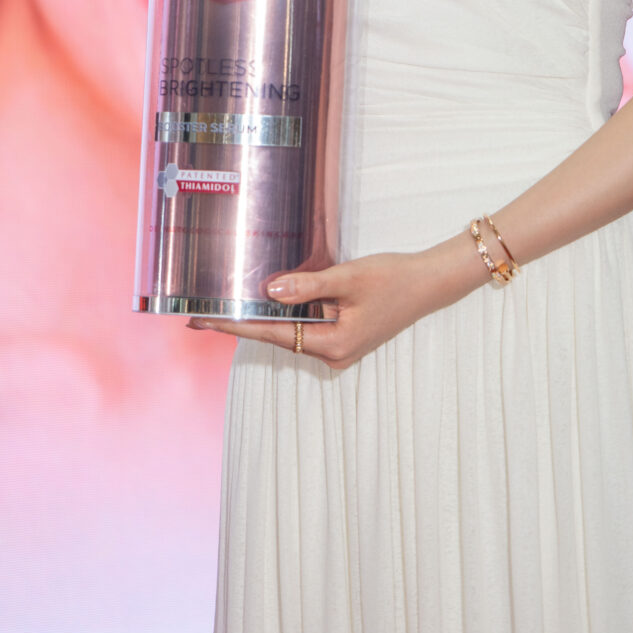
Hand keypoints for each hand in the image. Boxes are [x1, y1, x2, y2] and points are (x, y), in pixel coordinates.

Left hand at [187, 237, 482, 369]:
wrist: (430, 283)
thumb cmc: (393, 279)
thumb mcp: (348, 277)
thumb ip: (307, 286)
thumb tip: (268, 291)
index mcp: (332, 345)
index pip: (271, 334)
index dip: (235, 326)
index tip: (203, 322)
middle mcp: (332, 354)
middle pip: (278, 336)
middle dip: (244, 323)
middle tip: (204, 314)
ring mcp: (340, 348)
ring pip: (293, 331)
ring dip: (266, 318)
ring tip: (230, 306)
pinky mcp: (345, 337)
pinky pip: (308, 326)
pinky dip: (288, 314)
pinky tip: (272, 301)